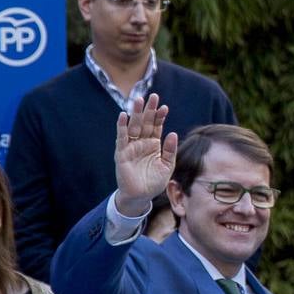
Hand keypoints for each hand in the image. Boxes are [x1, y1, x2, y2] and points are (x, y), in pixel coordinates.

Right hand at [113, 94, 177, 215]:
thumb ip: (170, 150)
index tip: (165, 107)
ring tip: (138, 100)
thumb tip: (172, 133)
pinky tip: (123, 115)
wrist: (141, 196)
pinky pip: (121, 138)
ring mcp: (131, 147)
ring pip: (133, 126)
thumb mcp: (167, 166)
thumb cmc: (154, 181)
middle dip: (149, 109)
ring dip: (136, 113)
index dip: (160, 116)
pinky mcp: (122, 153)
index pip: (157, 126)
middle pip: (145, 122)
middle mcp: (142, 142)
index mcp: (154, 144)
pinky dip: (122, 127)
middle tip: (153, 96)